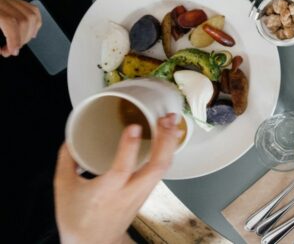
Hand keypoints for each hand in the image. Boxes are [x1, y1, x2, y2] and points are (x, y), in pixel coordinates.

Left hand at [0, 0, 41, 56]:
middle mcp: (2, 1)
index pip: (10, 21)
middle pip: (24, 19)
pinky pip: (33, 10)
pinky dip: (35, 23)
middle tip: (13, 50)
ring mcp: (8, 0)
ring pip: (32, 14)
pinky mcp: (13, 0)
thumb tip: (4, 50)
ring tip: (20, 43)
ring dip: (30, 33)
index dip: (14, 38)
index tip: (13, 51)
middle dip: (22, 39)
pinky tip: (30, 33)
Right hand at [54, 114, 181, 243]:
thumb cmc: (77, 218)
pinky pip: (162, 171)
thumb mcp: (63, 188)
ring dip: (170, 144)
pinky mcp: (147, 193)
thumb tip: (71, 137)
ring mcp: (141, 194)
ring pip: (163, 169)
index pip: (122, 169)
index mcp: (106, 192)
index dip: (129, 147)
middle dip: (165, 141)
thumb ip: (67, 160)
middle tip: (167, 119)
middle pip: (156, 167)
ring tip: (173, 122)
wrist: (92, 243)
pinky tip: (170, 138)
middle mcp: (128, 193)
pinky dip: (168, 152)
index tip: (134, 127)